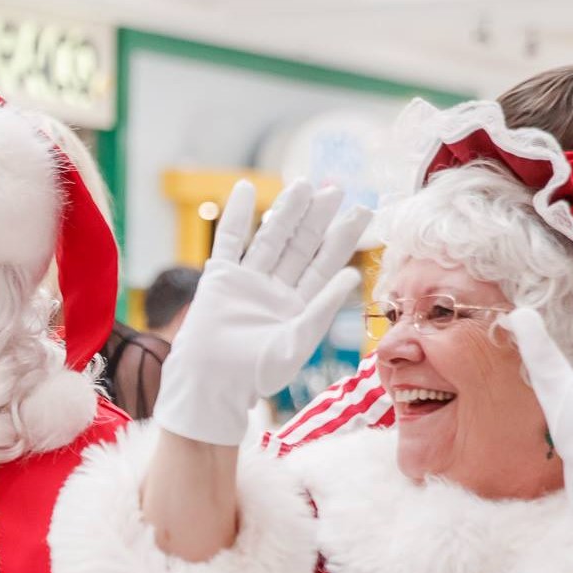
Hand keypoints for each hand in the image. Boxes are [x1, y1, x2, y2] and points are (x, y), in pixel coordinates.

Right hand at [154, 180, 371, 446]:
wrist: (210, 386)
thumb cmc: (254, 375)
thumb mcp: (297, 342)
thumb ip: (323, 307)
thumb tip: (352, 274)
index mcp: (299, 307)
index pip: (325, 265)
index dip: (343, 238)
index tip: (362, 211)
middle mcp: (276, 290)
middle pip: (301, 246)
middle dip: (318, 218)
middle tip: (336, 190)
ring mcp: (248, 282)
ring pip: (270, 239)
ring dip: (286, 212)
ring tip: (303, 185)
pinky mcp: (220, 278)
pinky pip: (229, 241)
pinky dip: (235, 216)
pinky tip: (244, 189)